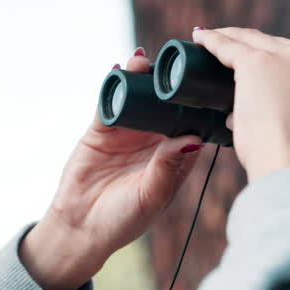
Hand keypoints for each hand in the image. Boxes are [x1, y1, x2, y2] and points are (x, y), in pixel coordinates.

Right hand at [21, 49, 204, 289]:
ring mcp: (127, 132)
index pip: (192, 123)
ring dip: (142, 78)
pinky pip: (109, 101)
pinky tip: (119, 69)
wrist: (81, 229)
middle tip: (176, 61)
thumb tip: (194, 139)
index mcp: (174, 157)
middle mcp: (153, 140)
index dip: (200, 103)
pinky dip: (114, 84)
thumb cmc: (124, 220)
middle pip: (166, 103)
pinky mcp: (101, 130)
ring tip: (145, 60)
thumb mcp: (152, 195)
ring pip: (139, 98)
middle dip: (170, 82)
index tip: (208, 81)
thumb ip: (168, 167)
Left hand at [191, 28, 289, 182]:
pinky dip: (212, 41)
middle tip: (231, 46)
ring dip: (231, 37)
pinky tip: (200, 38)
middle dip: (253, 46)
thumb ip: (289, 115)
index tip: (261, 67)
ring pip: (253, 40)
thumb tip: (241, 114)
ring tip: (211, 38)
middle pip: (277, 45)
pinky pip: (229, 46)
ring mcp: (287, 57)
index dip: (278, 62)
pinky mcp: (257, 63)